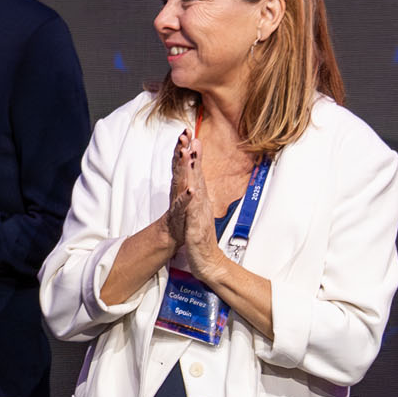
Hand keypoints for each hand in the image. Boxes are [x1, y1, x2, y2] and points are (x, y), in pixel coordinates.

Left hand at [167, 128, 230, 278]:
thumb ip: (196, 196)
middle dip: (192, 155)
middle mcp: (201, 203)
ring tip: (188, 154)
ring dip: (193, 172)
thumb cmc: (200, 237)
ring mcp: (199, 214)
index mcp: (199, 199)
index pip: (194, 172)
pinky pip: (193, 213)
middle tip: (189, 135)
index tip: (188, 134)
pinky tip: (191, 191)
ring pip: (196, 189)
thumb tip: (194, 181)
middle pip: (196, 175)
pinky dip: (192, 202)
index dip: (191, 154)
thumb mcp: (196, 213)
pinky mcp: (196, 228)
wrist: (208, 262)